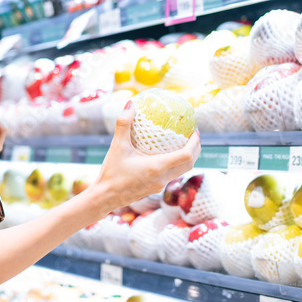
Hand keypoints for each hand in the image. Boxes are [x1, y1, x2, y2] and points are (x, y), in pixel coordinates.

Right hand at [93, 101, 199, 215]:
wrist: (105, 198)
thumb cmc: (111, 173)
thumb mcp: (117, 147)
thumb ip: (123, 124)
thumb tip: (130, 104)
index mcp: (157, 167)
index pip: (186, 156)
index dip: (194, 143)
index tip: (195, 131)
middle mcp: (162, 178)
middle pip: (189, 164)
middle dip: (196, 149)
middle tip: (194, 135)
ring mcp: (160, 185)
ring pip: (182, 170)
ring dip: (188, 157)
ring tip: (184, 143)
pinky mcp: (155, 188)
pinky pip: (173, 174)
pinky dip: (177, 164)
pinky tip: (167, 154)